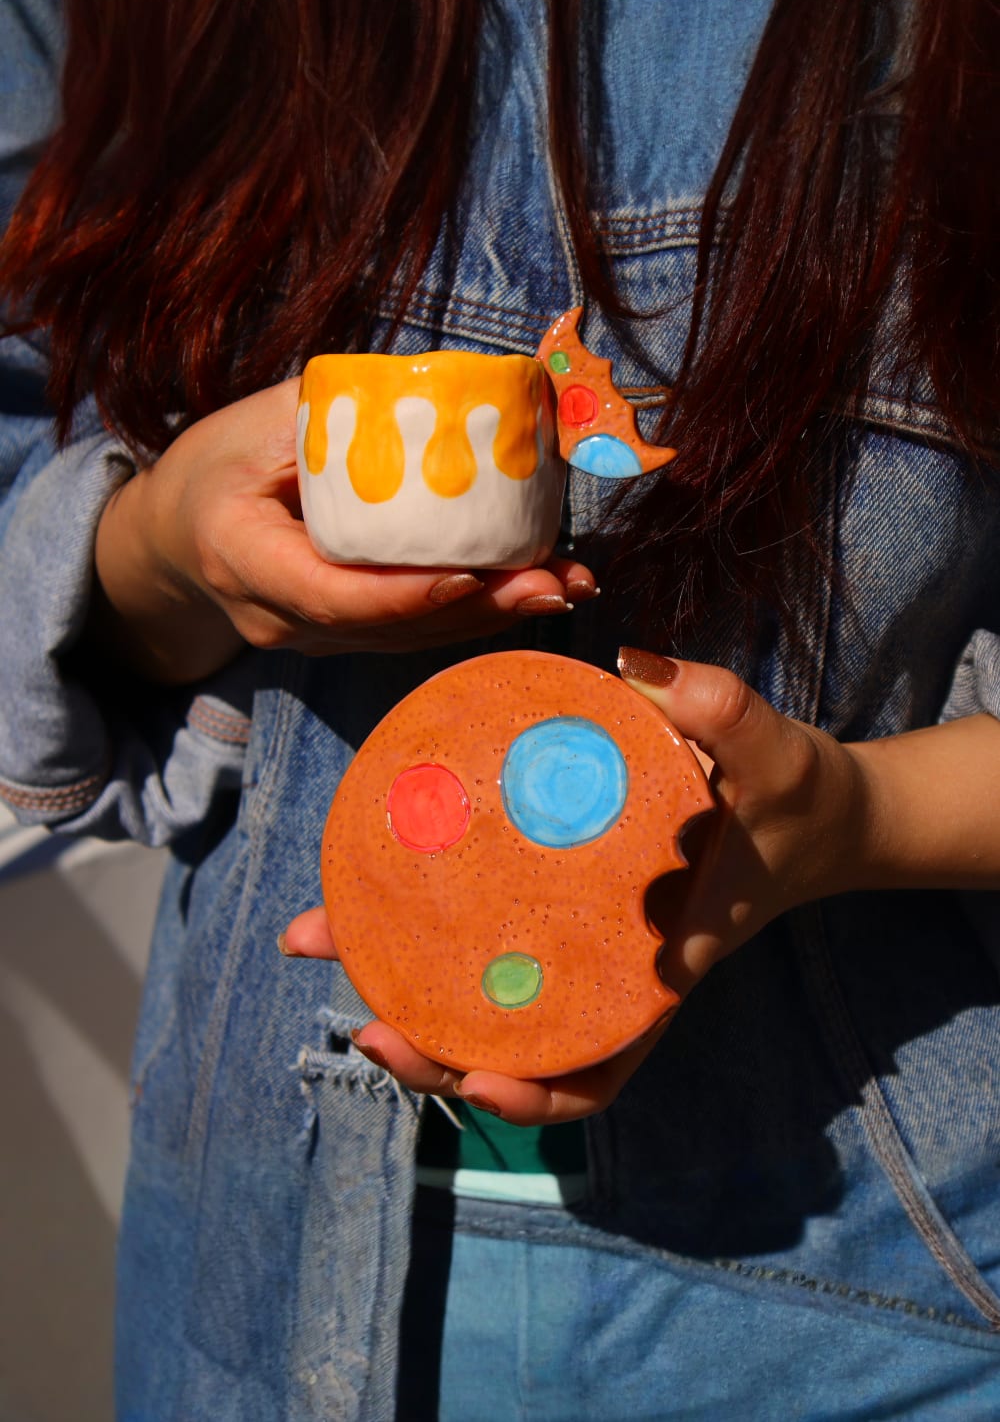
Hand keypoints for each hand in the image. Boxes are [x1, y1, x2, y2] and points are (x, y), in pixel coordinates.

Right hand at [90, 379, 596, 682]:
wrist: (175, 532)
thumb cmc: (218, 464)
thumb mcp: (259, 421)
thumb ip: (336, 413)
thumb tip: (445, 390)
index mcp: (242, 556)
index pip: (331, 592)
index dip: (406, 592)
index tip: (473, 573)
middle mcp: (277, 616)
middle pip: (387, 627)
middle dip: (477, 610)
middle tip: (554, 583)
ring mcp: (309, 638)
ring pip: (407, 638)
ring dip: (492, 616)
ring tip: (565, 586)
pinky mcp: (341, 637)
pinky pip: (409, 631)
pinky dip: (473, 613)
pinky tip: (532, 591)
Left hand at [281, 652, 870, 1123]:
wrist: (822, 814)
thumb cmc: (798, 799)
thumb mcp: (776, 752)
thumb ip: (721, 708)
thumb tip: (637, 664)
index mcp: (663, 971)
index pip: (598, 1070)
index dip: (534, 1094)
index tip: (475, 1076)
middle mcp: (616, 976)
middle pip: (516, 1051)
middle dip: (431, 1054)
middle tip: (357, 1023)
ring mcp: (590, 946)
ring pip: (490, 1000)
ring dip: (406, 989)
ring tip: (325, 939)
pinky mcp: (572, 907)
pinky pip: (497, 936)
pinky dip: (436, 926)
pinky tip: (384, 879)